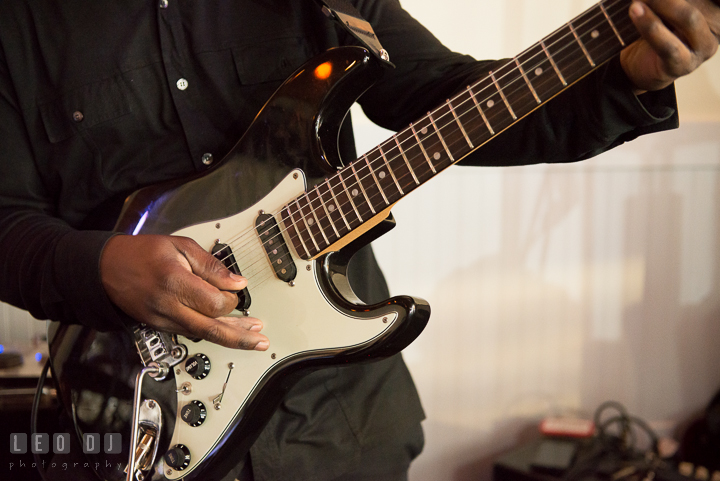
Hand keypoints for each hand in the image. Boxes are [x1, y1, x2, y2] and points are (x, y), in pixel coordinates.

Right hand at [100, 234, 268, 349]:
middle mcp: (168, 307)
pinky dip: (212, 333)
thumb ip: (211, 265)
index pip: (214, 303)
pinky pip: (191, 332)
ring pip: (203, 335)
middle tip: (261, 340)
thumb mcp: (180, 246)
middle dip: (240, 337)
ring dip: (230, 337)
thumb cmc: (142, 253)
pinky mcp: (160, 326)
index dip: (231, 299)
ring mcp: (163, 320)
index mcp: (174, 282)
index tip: (235, 289)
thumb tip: (236, 282)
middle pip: (211, 329)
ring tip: (253, 338)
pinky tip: (227, 331)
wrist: (106, 268)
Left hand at [620, 0, 719, 93]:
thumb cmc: (658, 25)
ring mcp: (704, 47)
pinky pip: (668, 45)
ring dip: (661, 1)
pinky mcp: (683, 64)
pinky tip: (635, 11)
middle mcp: (717, 25)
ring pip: (689, 17)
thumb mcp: (667, 3)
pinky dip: (650, 26)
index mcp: (716, 8)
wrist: (639, 64)